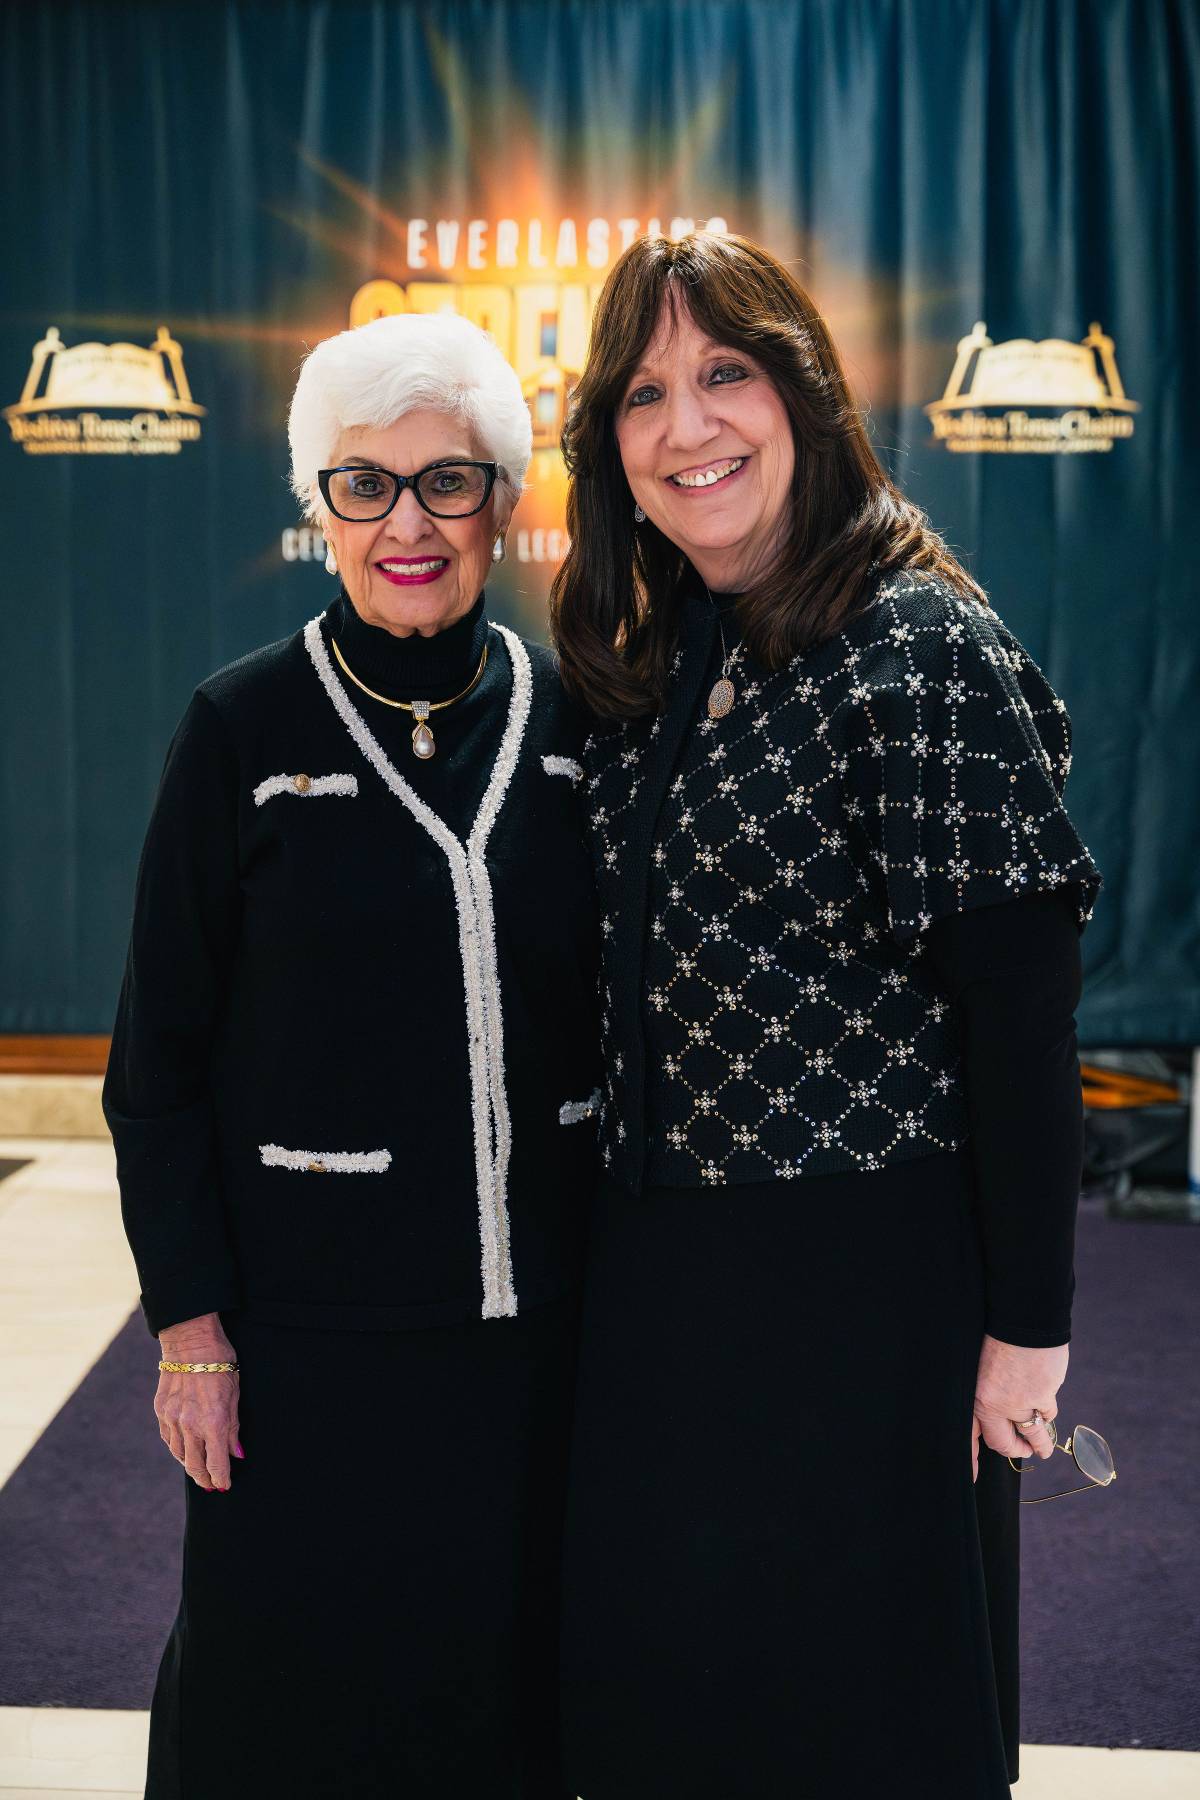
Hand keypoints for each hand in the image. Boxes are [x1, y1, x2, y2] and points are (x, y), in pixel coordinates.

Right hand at [155, 1312, 242, 1491]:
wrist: (191, 1341)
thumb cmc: (220, 1364)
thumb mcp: (235, 1395)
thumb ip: (234, 1428)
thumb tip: (236, 1454)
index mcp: (213, 1422)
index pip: (217, 1463)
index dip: (221, 1478)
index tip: (225, 1485)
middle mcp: (190, 1425)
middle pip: (195, 1465)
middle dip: (204, 1478)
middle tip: (211, 1485)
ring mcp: (172, 1418)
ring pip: (179, 1454)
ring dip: (190, 1465)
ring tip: (199, 1470)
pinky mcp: (161, 1411)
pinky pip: (168, 1439)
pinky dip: (177, 1448)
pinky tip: (183, 1450)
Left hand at [972, 1333, 1068, 1480]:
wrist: (1023, 1317)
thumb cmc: (997, 1336)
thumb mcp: (979, 1364)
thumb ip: (985, 1390)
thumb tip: (996, 1411)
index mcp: (974, 1395)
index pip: (968, 1435)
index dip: (970, 1459)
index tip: (970, 1478)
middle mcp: (994, 1404)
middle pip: (1003, 1443)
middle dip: (1015, 1450)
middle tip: (1023, 1451)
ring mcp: (1020, 1402)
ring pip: (1031, 1433)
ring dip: (1039, 1443)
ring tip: (1042, 1448)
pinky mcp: (1043, 1396)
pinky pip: (1048, 1413)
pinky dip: (1048, 1412)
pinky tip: (1047, 1409)